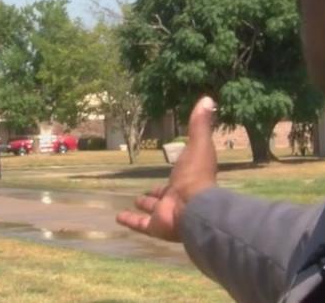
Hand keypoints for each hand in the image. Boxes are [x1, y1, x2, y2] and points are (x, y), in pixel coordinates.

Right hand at [116, 96, 217, 241]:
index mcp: (188, 181)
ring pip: (153, 210)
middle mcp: (178, 198)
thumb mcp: (199, 144)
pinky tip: (117, 217)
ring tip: (133, 200)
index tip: (170, 170)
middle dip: (156, 194)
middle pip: (165, 196)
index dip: (174, 175)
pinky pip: (141, 224)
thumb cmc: (197, 175)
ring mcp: (167, 214)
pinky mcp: (157, 226)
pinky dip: (130, 220)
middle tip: (145, 192)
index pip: (179, 178)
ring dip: (144, 206)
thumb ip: (200, 124)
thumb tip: (208, 98)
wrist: (195, 208)